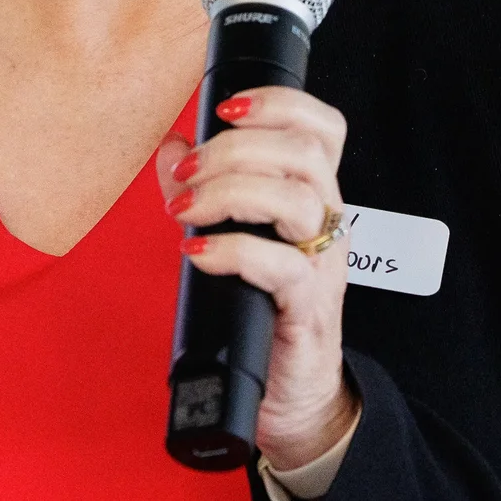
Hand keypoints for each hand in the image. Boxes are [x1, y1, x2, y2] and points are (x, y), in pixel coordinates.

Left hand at [158, 85, 359, 472]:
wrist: (291, 396)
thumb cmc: (265, 313)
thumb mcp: (235, 239)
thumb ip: (205, 189)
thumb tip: (173, 147)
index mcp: (314, 198)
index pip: (323, 128)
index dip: (280, 104)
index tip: (227, 108)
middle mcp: (328, 223)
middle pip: (303, 152)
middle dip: (235, 149)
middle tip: (186, 175)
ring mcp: (323, 265)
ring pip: (296, 198)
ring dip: (230, 191)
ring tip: (186, 211)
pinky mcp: (308, 308)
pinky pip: (281, 265)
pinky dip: (233, 250)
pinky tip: (198, 253)